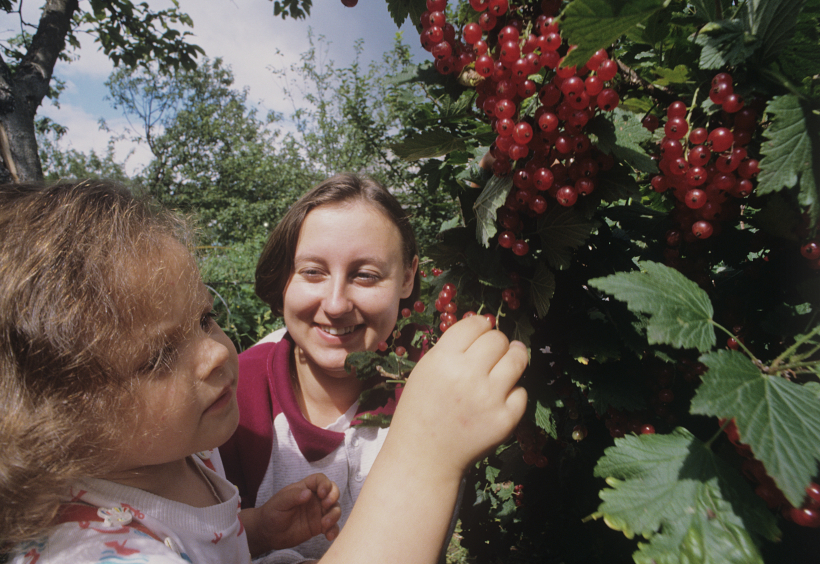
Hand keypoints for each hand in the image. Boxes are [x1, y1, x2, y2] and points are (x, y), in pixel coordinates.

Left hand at [241, 473, 340, 555]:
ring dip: (334, 515)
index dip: (325, 484)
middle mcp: (315, 499)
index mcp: (305, 488)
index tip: (322, 493)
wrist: (268, 533)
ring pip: (335, 509)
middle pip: (332, 491)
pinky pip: (332, 527)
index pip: (320, 480)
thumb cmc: (272, 512)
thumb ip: (293, 496)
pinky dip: (334, 530)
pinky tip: (328, 536)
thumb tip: (308, 493)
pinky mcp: (319, 527)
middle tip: (326, 505)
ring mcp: (318, 513)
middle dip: (334, 496)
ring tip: (325, 524)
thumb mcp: (280, 502)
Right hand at [391, 315, 527, 480]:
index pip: (475, 324)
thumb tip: (486, 327)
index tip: (481, 333)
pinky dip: (513, 393)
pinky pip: (522, 392)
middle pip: (498, 339)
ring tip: (506, 363)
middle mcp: (468, 375)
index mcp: (443, 359)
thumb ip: (453, 347)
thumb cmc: (422, 409)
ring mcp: (489, 398)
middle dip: (496, 343)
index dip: (480, 325)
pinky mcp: (505, 420)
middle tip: (491, 354)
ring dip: (513, 357)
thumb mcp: (426, 369)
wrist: (423, 455)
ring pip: (517, 359)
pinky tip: (499, 398)